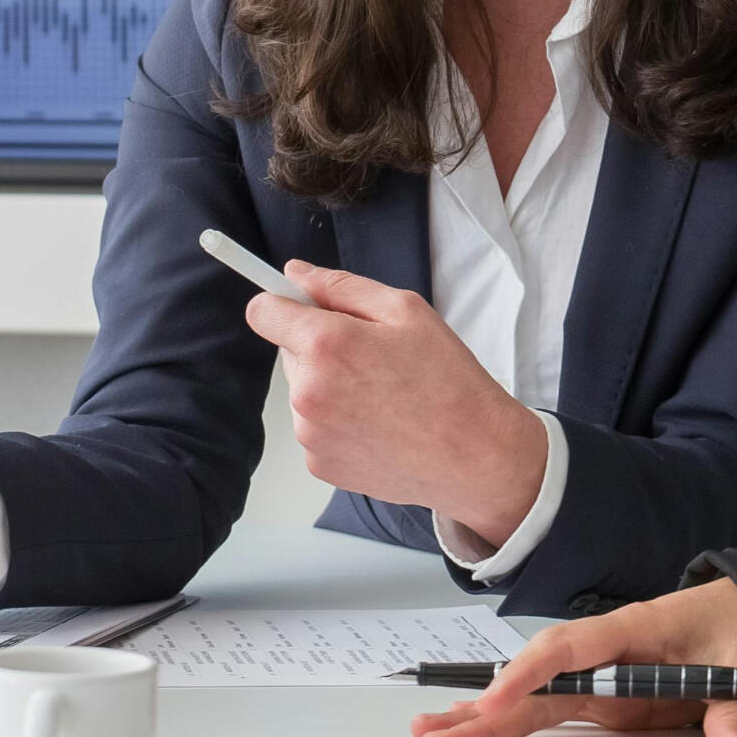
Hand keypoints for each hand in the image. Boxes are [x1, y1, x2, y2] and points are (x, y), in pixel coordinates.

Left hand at [243, 261, 547, 547]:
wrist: (473, 456)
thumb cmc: (448, 380)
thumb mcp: (405, 310)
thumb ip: (340, 286)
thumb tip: (295, 273)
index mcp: (326, 345)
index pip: (262, 311)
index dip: (281, 303)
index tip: (298, 306)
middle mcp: (307, 391)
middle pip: (288, 350)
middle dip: (319, 346)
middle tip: (372, 355)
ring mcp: (310, 433)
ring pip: (302, 389)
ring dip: (328, 385)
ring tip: (381, 394)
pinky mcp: (319, 463)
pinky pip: (314, 425)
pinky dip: (336, 420)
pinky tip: (377, 423)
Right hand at [411, 575, 736, 736]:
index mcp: (632, 631)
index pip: (570, 649)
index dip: (530, 674)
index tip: (495, 701)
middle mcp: (603, 654)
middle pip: (535, 679)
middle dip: (484, 706)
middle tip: (433, 732)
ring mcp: (598, 679)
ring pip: (531, 700)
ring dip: (483, 719)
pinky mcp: (601, 701)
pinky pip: (548, 715)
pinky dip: (510, 729)